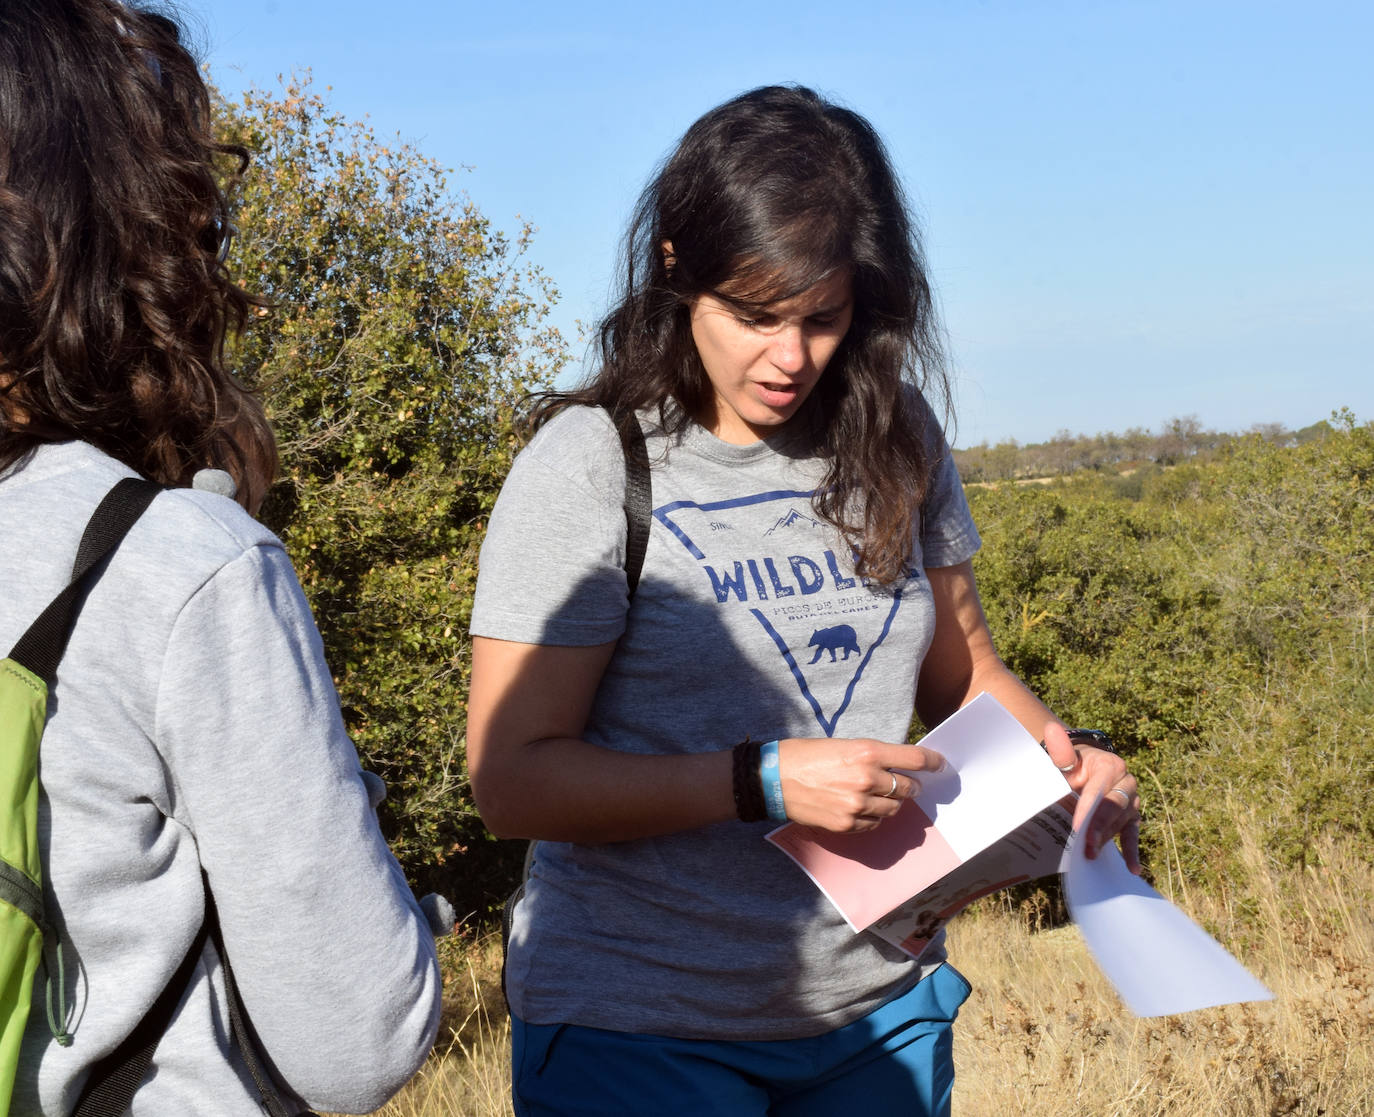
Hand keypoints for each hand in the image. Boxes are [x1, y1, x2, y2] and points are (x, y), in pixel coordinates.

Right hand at [777, 737, 945, 832]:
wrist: (773, 778)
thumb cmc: (806, 755)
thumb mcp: (843, 745)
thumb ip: (871, 756)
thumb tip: (897, 766)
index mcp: (867, 752)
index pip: (914, 759)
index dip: (933, 762)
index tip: (940, 764)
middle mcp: (867, 778)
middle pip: (908, 787)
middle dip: (909, 785)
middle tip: (905, 783)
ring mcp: (858, 804)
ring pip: (893, 809)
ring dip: (892, 803)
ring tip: (879, 797)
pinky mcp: (847, 823)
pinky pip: (875, 824)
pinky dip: (874, 817)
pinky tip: (862, 808)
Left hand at [1042, 723, 1140, 872]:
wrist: (1081, 770)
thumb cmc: (1070, 766)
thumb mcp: (1063, 759)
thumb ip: (1060, 748)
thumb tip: (1051, 728)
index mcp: (1110, 766)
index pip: (1100, 790)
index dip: (1088, 809)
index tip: (1077, 826)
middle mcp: (1126, 783)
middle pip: (1114, 807)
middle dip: (1100, 827)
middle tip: (1086, 845)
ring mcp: (1131, 801)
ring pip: (1122, 822)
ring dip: (1107, 839)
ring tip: (1091, 855)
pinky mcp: (1131, 817)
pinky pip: (1133, 834)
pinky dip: (1132, 852)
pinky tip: (1132, 869)